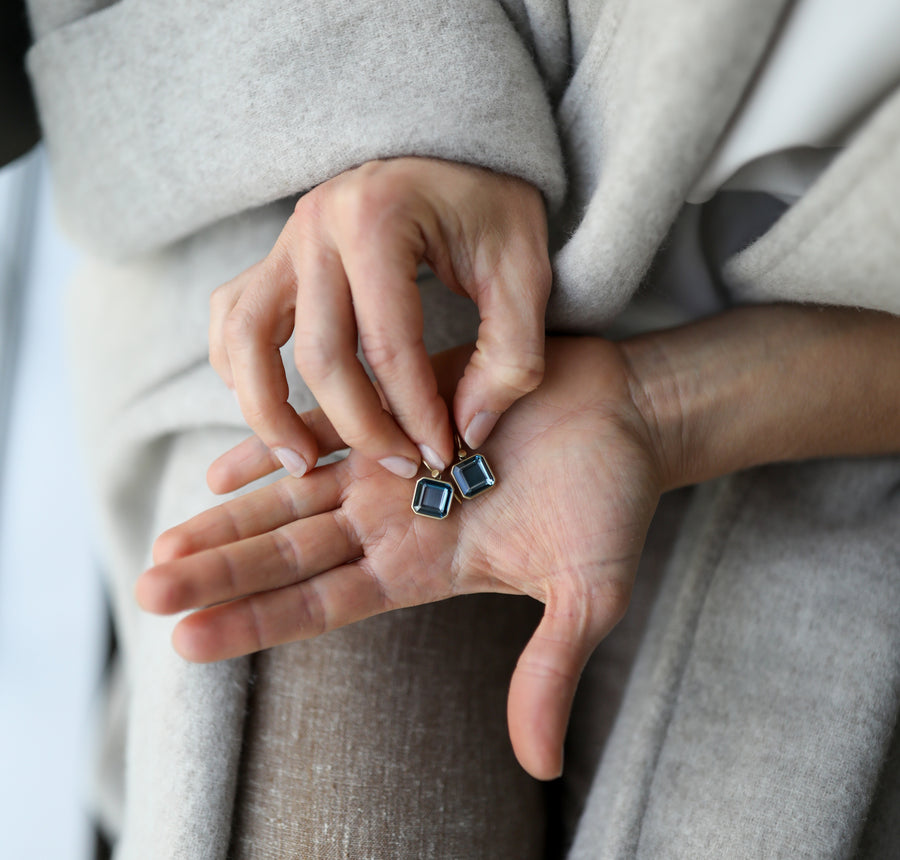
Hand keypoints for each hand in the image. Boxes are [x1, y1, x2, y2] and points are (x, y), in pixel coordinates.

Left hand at [138, 338, 663, 779]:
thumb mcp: (587, 594)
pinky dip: (275, 445)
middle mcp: (394, 521)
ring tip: (165, 546)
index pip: (324, 605)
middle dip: (221, 575)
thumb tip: (538, 769)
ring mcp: (392, 463)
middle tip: (147, 593)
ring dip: (229, 520)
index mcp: (425, 567)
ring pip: (291, 498)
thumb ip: (550, 670)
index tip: (188, 643)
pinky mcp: (402, 403)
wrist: (628, 416)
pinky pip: (327, 427)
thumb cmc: (613, 499)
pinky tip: (221, 467)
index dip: (257, 623)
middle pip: (290, 555)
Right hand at [208, 157, 550, 481]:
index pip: (389, 346)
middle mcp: (317, 226)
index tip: (442, 455)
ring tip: (302, 463)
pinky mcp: (276, 256)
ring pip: (245, 340)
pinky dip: (237, 367)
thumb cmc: (492, 206)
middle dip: (359, 427)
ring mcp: (286, 240)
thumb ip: (509, 354)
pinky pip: (230, 317)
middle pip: (318, 355)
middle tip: (399, 467)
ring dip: (266, 412)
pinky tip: (267, 405)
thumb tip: (466, 430)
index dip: (415, 413)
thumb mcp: (524, 272)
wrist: (455, 145)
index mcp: (379, 221)